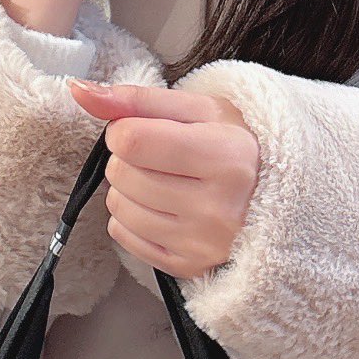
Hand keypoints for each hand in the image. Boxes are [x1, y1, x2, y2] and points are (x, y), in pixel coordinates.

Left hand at [66, 80, 259, 278]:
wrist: (279, 197)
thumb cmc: (236, 146)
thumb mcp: (199, 109)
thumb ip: (136, 98)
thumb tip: (78, 90)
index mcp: (224, 157)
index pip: (131, 140)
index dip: (125, 129)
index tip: (145, 129)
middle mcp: (216, 208)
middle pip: (122, 174)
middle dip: (128, 158)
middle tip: (161, 156)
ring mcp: (203, 244)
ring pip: (118, 206)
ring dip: (127, 187)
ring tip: (163, 180)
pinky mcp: (189, 267)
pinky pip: (124, 237)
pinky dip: (131, 217)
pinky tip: (162, 207)